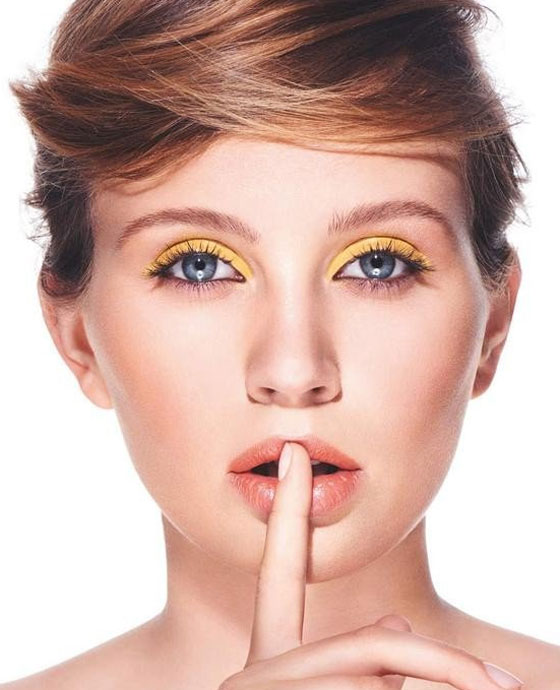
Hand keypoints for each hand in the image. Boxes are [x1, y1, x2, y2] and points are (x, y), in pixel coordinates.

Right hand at [219, 442, 522, 688]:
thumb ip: (354, 662)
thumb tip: (398, 630)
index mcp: (268, 664)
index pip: (277, 571)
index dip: (285, 510)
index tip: (293, 454)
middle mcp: (261, 673)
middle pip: (374, 648)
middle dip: (443, 668)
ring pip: (381, 677)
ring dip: (430, 686)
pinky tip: (448, 686)